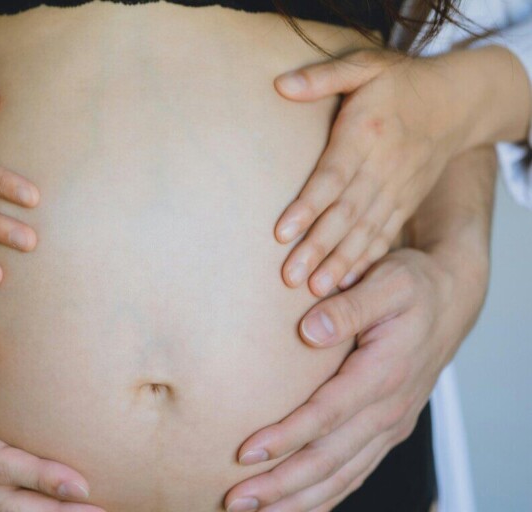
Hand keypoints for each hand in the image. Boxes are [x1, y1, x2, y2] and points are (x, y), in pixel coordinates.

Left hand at [224, 247, 487, 511]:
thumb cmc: (413, 287)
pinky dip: (325, 496)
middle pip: (330, 459)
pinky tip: (295, 507)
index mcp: (384, 373)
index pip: (328, 415)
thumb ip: (350, 307)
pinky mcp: (386, 430)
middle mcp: (389, 409)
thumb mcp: (388, 282)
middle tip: (236, 499)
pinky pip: (355, 473)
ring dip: (297, 499)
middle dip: (281, 484)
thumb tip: (311, 330)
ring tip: (253, 511)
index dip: (287, 437)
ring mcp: (390, 425)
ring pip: (342, 476)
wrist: (450, 299)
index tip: (246, 451)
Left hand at [273, 48, 479, 296]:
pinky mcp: (404, 203)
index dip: (308, 206)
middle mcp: (382, 168)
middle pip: (346, 214)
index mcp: (365, 135)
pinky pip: (384, 236)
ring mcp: (397, 190)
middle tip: (289, 277)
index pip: (332, 177)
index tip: (282, 233)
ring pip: (365, 232)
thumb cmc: (399, 84)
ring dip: (339, 263)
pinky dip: (366, 261)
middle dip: (317, 247)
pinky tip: (346, 284)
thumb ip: (322, 76)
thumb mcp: (363, 67)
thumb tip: (280, 84)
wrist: (456, 102)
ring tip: (314, 290)